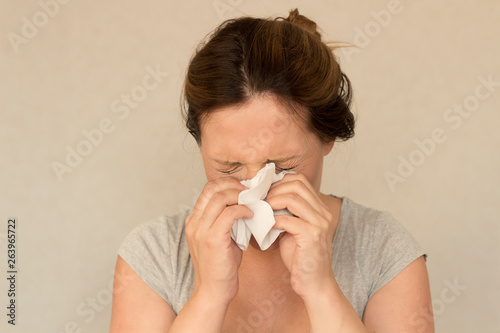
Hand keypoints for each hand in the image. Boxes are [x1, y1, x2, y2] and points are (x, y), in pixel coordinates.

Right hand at [185, 177, 252, 304]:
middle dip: (234, 185)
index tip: (243, 189)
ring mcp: (201, 230)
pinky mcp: (212, 238)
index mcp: (194, 221)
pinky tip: (251, 214)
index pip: (208, 190)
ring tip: (252, 201)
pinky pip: (229, 213)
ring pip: (220, 197)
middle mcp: (194, 222)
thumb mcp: (221, 238)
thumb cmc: (221, 266)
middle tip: (250, 191)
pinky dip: (243, 209)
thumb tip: (245, 205)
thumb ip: (227, 221)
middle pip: (212, 188)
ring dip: (240, 195)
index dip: (227, 184)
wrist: (214, 291)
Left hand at [265, 173, 335, 299]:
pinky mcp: (312, 236)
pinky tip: (266, 226)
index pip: (300, 180)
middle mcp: (323, 213)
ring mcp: (320, 223)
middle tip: (261, 200)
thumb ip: (285, 212)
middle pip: (297, 184)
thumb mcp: (293, 229)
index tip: (265, 192)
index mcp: (320, 208)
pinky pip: (288, 219)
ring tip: (262, 210)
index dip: (280, 182)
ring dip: (272, 202)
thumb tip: (265, 198)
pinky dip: (273, 220)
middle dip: (274, 189)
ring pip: (292, 198)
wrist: (314, 283)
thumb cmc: (300, 257)